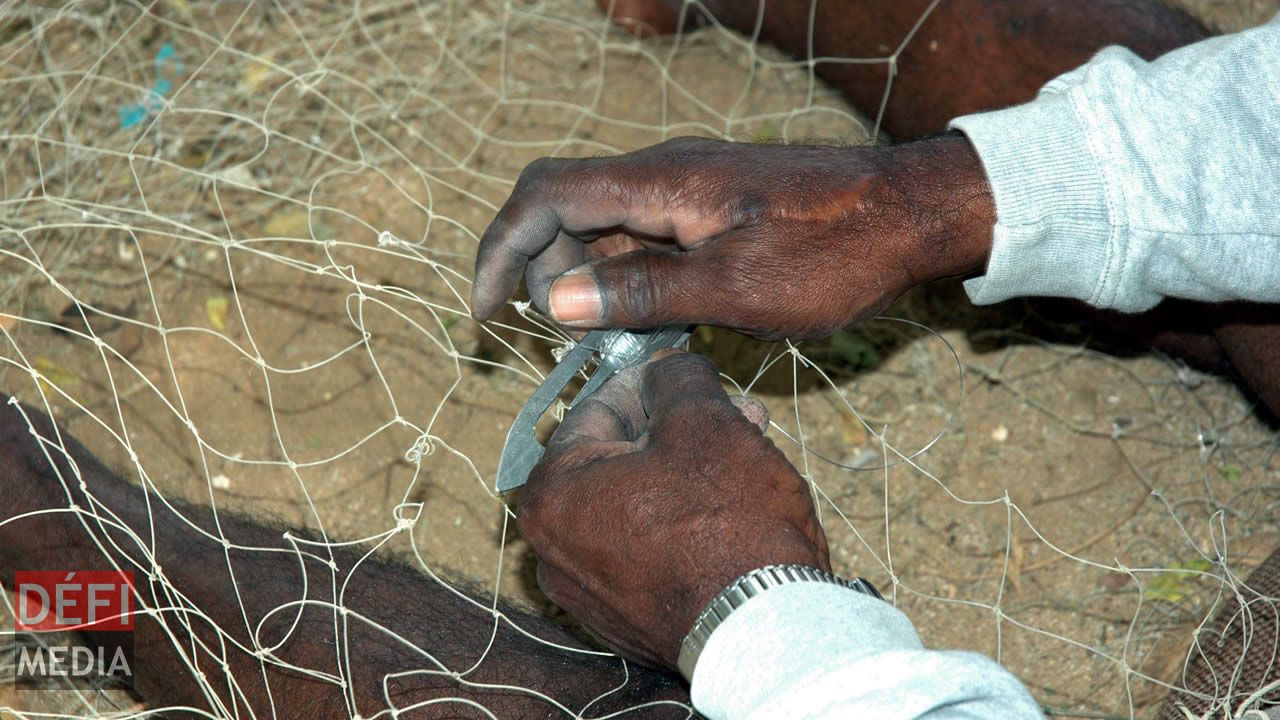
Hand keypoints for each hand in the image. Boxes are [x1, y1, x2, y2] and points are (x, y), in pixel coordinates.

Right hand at [472, 134, 992, 339]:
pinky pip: (644, 233)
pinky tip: (648, 321)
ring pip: (604, 224)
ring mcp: (689, 186)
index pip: (545, 196)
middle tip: (552, 339)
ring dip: (585, 277)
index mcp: (662, 184)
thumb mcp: (737, 289)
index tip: (485, 311)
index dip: (501, 249)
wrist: (912, 213)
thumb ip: (644, 293)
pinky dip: (626, 274)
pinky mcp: (711, 204)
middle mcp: (665, 174)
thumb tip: (557, 301)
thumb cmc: (836, 252)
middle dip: (540, 269)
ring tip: (602, 339)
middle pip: (565, 207)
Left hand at [517, 351, 829, 668]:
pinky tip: (732, 509)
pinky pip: (649, 551)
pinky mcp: (626, 621)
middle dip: (679, 430)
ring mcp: (588, 593)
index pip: (597, 408)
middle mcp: (553, 550)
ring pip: (639, 504)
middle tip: (735, 413)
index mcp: (551, 494)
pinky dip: (684, 524)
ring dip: (689, 472)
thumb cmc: (728, 522)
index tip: (687, 372)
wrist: (766, 630)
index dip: (653, 382)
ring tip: (747, 454)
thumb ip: (675, 377)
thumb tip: (667, 370)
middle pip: (620, 459)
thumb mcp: (704, 420)